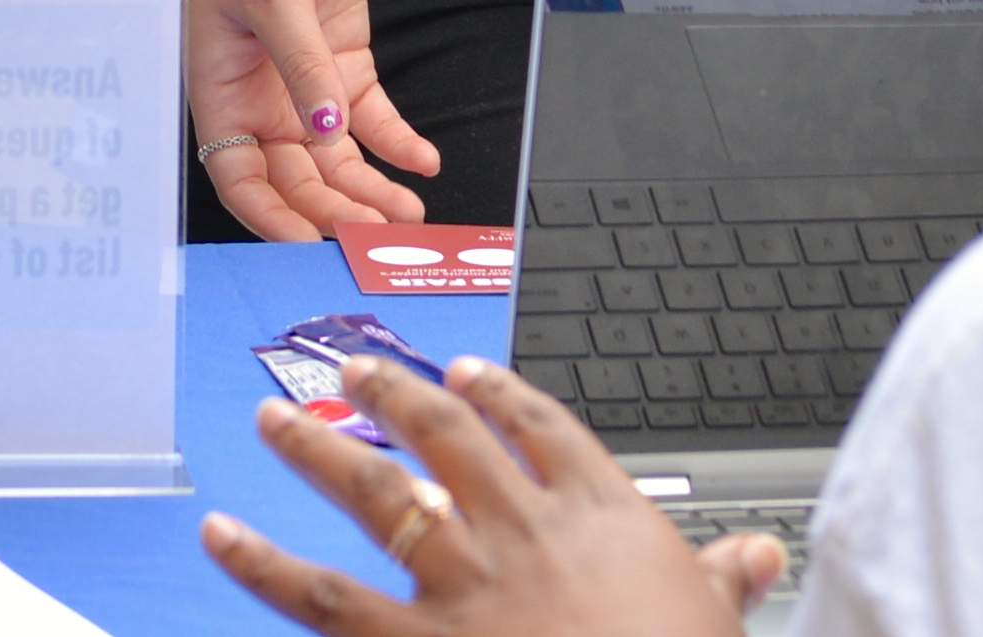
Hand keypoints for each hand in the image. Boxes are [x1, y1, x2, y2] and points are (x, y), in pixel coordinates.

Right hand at [188, 0, 440, 240]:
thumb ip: (300, 65)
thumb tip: (324, 129)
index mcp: (223, 97)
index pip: (240, 178)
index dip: (269, 215)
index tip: (307, 241)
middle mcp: (263, 107)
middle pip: (297, 179)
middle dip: (335, 209)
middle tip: (374, 231)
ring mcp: (307, 92)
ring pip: (338, 160)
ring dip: (371, 189)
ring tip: (407, 211)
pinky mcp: (345, 70)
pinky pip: (373, 120)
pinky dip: (398, 143)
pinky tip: (423, 161)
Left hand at [203, 350, 777, 634]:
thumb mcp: (712, 621)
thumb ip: (724, 581)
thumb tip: (762, 558)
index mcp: (595, 515)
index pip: (543, 432)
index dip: (503, 397)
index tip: (469, 374)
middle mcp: (519, 531)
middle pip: (446, 443)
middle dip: (395, 400)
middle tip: (352, 371)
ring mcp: (459, 584)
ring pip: (377, 496)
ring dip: (318, 452)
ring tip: (273, 419)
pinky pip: (319, 597)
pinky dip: (262, 564)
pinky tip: (220, 535)